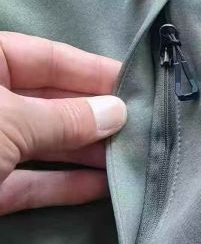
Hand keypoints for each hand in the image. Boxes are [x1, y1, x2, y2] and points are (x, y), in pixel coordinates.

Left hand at [0, 32, 126, 214]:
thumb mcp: (11, 122)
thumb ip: (65, 118)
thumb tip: (117, 111)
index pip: (46, 57)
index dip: (92, 70)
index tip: (137, 84)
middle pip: (50, 101)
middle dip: (96, 114)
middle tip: (144, 125)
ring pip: (46, 144)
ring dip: (89, 151)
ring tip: (135, 155)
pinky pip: (34, 182)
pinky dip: (67, 185)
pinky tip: (105, 186)